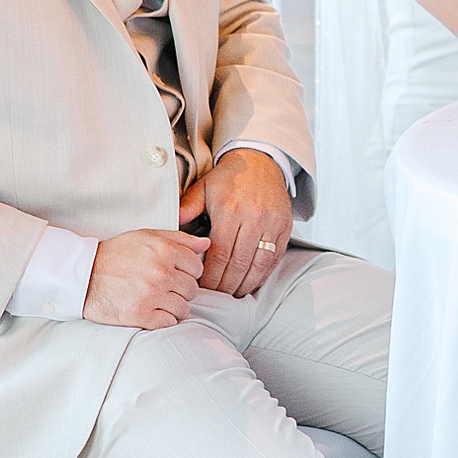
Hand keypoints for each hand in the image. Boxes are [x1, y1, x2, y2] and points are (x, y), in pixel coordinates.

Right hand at [84, 228, 205, 328]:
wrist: (83, 275)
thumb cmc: (115, 254)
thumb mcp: (145, 236)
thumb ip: (179, 239)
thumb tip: (206, 243)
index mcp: (164, 250)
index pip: (197, 267)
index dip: (187, 271)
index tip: (175, 273)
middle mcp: (161, 272)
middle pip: (192, 289)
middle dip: (181, 290)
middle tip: (164, 288)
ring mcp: (152, 295)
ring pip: (183, 308)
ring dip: (173, 307)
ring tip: (157, 301)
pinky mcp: (141, 315)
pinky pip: (169, 323)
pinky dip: (162, 320)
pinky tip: (150, 311)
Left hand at [177, 149, 291, 297]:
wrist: (261, 162)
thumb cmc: (229, 178)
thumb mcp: (203, 187)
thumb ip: (188, 207)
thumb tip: (172, 224)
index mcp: (230, 210)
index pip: (220, 255)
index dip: (211, 276)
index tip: (202, 286)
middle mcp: (254, 218)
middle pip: (239, 264)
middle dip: (226, 285)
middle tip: (216, 295)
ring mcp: (272, 224)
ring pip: (258, 265)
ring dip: (245, 284)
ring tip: (232, 293)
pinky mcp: (285, 227)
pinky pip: (274, 258)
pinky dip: (262, 274)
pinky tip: (250, 282)